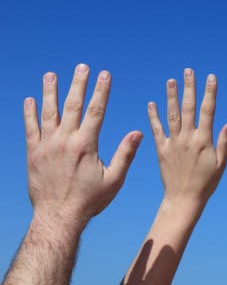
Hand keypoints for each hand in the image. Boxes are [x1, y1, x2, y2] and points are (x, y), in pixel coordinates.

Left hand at [23, 64, 141, 227]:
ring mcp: (47, 146)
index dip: (101, 90)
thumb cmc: (89, 200)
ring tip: (51, 75)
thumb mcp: (114, 179)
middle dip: (78, 84)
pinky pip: (30, 129)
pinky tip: (29, 100)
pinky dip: (29, 114)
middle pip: (72, 105)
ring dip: (50, 92)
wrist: (58, 218)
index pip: (96, 110)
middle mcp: (65, 141)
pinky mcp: (33, 154)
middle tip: (82, 66)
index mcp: (86, 145)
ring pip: (48, 113)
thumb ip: (126, 154)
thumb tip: (138, 132)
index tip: (105, 74)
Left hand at [147, 69, 226, 211]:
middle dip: (189, 88)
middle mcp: (187, 139)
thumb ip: (225, 142)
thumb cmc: (207, 183)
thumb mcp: (221, 163)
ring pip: (172, 115)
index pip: (208, 111)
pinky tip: (152, 103)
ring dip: (171, 96)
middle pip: (188, 108)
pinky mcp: (161, 150)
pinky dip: (153, 116)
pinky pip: (156, 130)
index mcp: (204, 141)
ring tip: (170, 80)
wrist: (183, 200)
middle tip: (188, 71)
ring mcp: (173, 143)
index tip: (211, 77)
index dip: (210, 92)